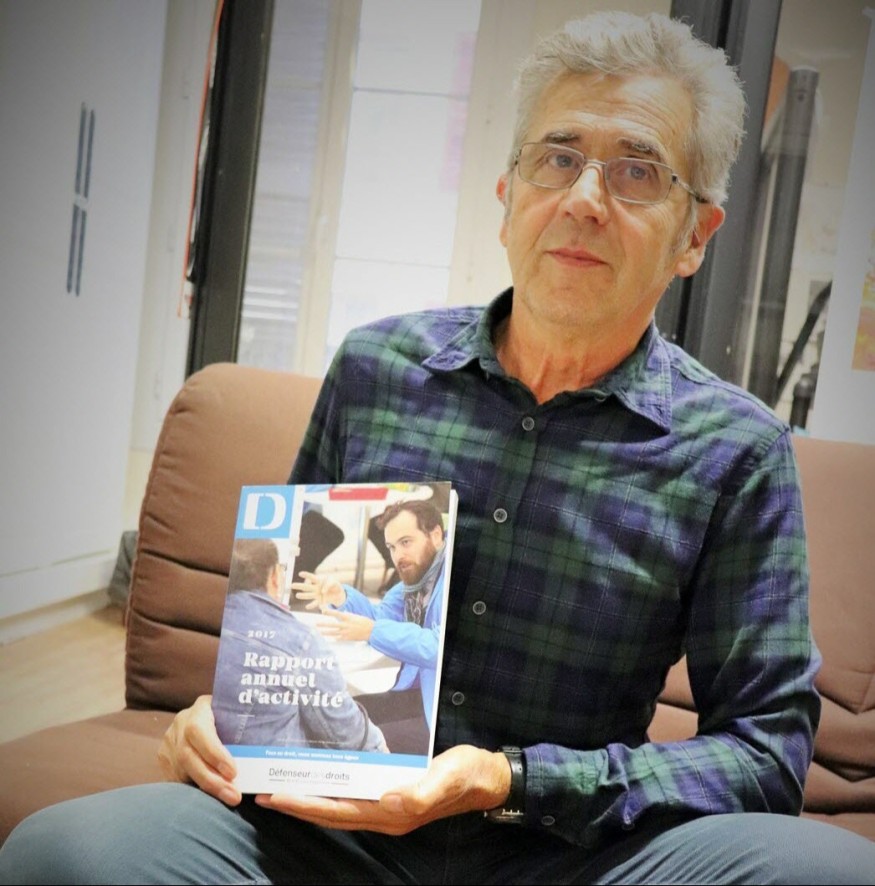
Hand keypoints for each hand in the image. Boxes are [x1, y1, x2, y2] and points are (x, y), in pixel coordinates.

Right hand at [157, 694, 241, 806]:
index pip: (199, 731)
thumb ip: (244, 722)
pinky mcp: (163, 760)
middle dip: (212, 781)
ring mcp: (168, 743)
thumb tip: (275, 739)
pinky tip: (211, 799)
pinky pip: (177, 780)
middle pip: (188, 757)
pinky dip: (195, 790)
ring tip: (228, 799)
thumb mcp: (234, 711)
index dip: (214, 753)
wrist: (202, 712)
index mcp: (199, 709)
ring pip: (182, 772)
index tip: (233, 772)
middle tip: (234, 796)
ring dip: (206, 790)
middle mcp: (180, 725)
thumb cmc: (228, 713)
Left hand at [254, 744, 511, 834]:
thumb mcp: (447, 776)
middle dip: (298, 805)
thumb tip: (389, 799)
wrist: (487, 776)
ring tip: (285, 788)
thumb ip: (422, 792)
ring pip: (340, 807)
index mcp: (393, 812)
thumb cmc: (467, 773)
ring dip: (311, 800)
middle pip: (331, 813)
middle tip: (266, 793)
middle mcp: (385, 813)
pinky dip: (332, 791)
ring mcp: (389, 806)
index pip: (338, 811)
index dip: (305, 805)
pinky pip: (353, 796)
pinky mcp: (394, 795)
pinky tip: (323, 779)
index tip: (276, 796)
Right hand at [290, 570, 345, 609]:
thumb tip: (322, 592)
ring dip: (303, 596)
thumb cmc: (334, 585)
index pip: (312, 577)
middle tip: (291, 585)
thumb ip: (328, 585)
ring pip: (309, 595)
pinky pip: (316, 604)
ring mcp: (317, 595)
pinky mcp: (321, 601)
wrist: (338, 593)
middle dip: (299, 586)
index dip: (307, 575)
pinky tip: (307, 607)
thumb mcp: (334, 582)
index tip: (300, 573)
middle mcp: (316, 588)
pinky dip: (312, 605)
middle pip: (306, 587)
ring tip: (297, 595)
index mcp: (319, 581)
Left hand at [316, 609, 374, 641]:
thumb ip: (347, 616)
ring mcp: (346, 632)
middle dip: (323, 625)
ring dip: (325, 632)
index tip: (322, 611)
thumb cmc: (364, 622)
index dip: (329, 612)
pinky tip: (330, 638)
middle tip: (316, 624)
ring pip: (333, 633)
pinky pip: (338, 638)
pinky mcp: (347, 638)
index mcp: (348, 618)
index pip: (336, 614)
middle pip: (332, 625)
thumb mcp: (355, 616)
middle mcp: (346, 625)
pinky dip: (334, 638)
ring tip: (320, 632)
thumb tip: (342, 614)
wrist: (372, 631)